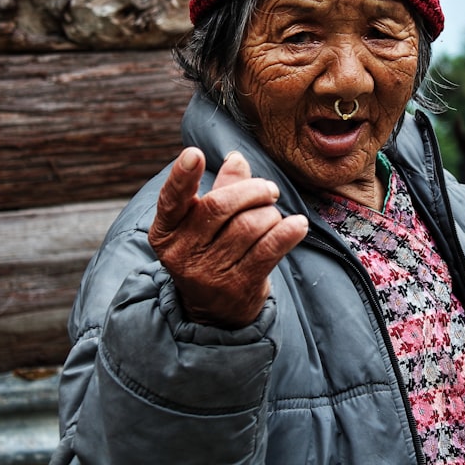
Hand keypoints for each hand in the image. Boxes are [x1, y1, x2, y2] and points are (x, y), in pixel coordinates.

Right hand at [148, 148, 308, 328]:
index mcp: (166, 231)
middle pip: (220, 206)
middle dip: (252, 191)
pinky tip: (298, 225)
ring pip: (249, 226)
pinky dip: (287, 232)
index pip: (171, 200)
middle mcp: (182, 253)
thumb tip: (237, 159)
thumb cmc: (210, 251)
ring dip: (269, 213)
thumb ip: (222, 188)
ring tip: (272, 216)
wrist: (215, 311)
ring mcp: (209, 273)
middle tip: (269, 190)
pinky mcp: (238, 286)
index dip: (182, 176)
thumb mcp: (204, 223)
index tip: (194, 153)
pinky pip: (269, 249)